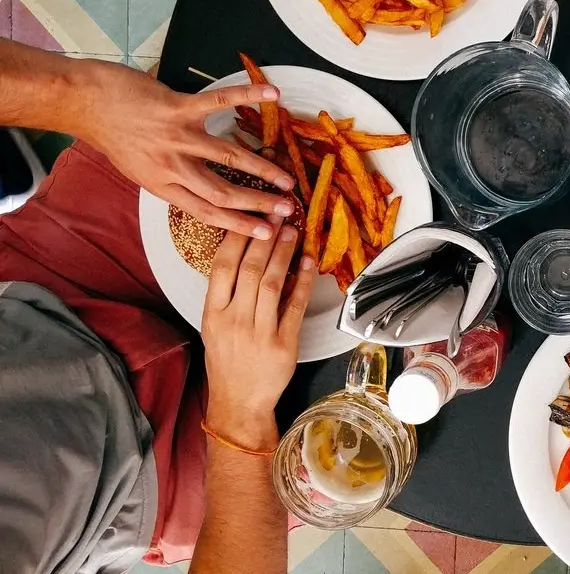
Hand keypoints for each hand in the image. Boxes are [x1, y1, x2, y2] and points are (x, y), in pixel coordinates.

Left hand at [77, 60, 296, 238]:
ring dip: (262, 169)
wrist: (84, 103)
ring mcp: (176, 137)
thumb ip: (170, 179)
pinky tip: (272, 94)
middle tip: (287, 209)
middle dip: (258, 203)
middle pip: (222, 192)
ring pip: (228, 157)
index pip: (206, 211)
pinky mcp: (177, 108)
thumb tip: (200, 188)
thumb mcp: (138, 169)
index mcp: (162, 185)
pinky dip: (247, 95)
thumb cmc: (112, 135)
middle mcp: (171, 166)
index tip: (265, 233)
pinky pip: (219, 102)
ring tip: (287, 178)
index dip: (239, 224)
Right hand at [201, 220, 315, 447]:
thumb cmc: (227, 361)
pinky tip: (309, 263)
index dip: (237, 238)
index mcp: (213, 313)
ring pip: (273, 284)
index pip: (222, 267)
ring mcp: (260, 332)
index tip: (250, 216)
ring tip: (292, 231)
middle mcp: (234, 320)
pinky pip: (296, 306)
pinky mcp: (284, 344)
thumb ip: (225, 294)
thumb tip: (243, 253)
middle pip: (250, 270)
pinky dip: (304, 282)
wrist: (239, 402)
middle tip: (277, 214)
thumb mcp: (214, 326)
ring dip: (284, 254)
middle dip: (265, 238)